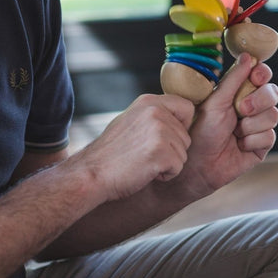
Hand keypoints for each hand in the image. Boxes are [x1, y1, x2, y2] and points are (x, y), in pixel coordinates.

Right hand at [70, 94, 194, 201]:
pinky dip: (165, 175)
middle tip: (144, 154)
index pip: (187, 108)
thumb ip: (154, 116)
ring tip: (142, 162)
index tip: (164, 139)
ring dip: (167, 163)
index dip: (181, 126)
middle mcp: (155, 111)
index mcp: (149, 101)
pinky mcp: (161, 151)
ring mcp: (158, 130)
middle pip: (186, 136)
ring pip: (183, 153)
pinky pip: (178, 168)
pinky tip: (144, 171)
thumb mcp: (132, 122)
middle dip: (171, 150)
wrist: (91, 173)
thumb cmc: (111, 154)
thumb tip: (181, 119)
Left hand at [177, 52, 277, 196]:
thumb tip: (248, 56)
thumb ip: (234, 79)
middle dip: (259, 100)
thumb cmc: (201, 131)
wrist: (198, 164)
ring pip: (273, 115)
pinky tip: (239, 146)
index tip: (256, 75)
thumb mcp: (215, 102)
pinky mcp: (262, 146)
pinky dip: (251, 140)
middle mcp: (252, 107)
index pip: (261, 76)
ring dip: (251, 124)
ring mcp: (259, 126)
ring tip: (234, 132)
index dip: (262, 74)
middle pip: (273, 93)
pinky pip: (269, 136)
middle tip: (241, 109)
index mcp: (240, 92)